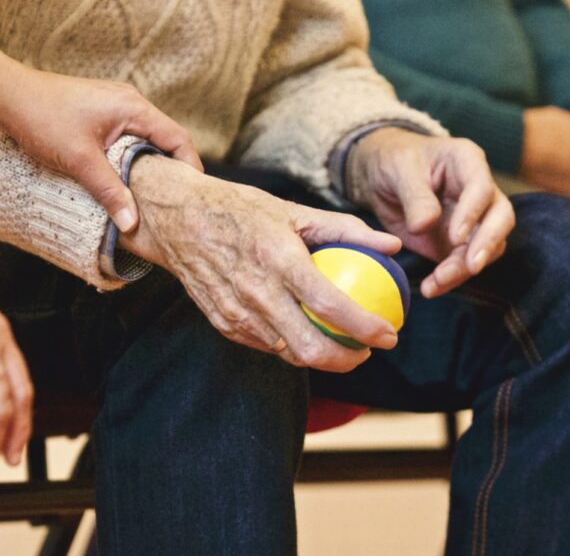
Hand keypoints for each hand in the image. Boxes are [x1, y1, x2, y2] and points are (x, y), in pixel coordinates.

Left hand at [0, 70, 202, 231]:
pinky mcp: (101, 112)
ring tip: (150, 196)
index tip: (192, 195)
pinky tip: (123, 178)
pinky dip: (131, 157)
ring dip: (148, 165)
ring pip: (145, 139)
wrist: (8, 95)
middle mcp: (130, 103)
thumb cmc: (43, 118)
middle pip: (165, 139)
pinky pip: (128, 137)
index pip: (178, 138)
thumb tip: (132, 223)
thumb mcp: (80, 160)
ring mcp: (115, 105)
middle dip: (171, 170)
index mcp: (134, 108)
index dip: (190, 168)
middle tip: (173, 202)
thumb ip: (110, 191)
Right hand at [118, 155, 402, 372]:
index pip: (331, 306)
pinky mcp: (223, 323)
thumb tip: (392, 245)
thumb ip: (346, 229)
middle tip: (367, 350)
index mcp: (279, 259)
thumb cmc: (240, 210)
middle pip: (310, 348)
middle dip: (347, 360)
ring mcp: (237, 313)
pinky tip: (304, 333)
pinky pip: (265, 345)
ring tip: (341, 345)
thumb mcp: (293, 210)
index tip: (389, 334)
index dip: (366, 328)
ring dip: (320, 357)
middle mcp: (257, 292)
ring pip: (288, 354)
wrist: (177, 219)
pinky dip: (290, 345)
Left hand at [347, 129, 514, 298]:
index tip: (455, 236)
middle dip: (487, 244)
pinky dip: (451, 278)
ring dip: (465, 268)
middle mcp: (479, 190)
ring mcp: (474, 218)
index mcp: (467, 161)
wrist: (380, 177)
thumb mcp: (399, 170)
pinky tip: (431, 288)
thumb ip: (414, 196)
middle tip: (471, 266)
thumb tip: (425, 225)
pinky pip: (464, 263)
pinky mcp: (460, 243)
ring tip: (437, 282)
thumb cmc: (394, 161)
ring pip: (487, 246)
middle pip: (500, 218)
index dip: (473, 213)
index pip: (482, 187)